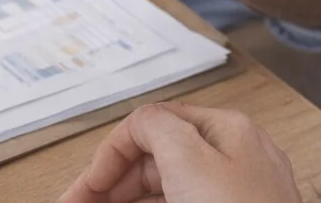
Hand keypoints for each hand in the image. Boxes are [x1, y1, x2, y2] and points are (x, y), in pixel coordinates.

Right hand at [59, 103, 300, 202]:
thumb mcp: (187, 156)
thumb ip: (155, 125)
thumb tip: (139, 125)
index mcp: (227, 131)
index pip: (151, 125)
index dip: (109, 156)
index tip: (83, 191)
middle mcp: (236, 160)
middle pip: (156, 160)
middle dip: (112, 185)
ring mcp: (237, 198)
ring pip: (167, 191)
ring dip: (128, 200)